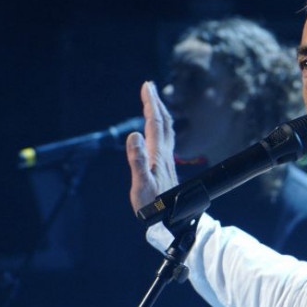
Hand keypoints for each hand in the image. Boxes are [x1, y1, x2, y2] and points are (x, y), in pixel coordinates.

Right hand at [126, 81, 178, 213]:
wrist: (172, 221)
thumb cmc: (155, 206)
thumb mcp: (141, 184)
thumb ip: (137, 160)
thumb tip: (133, 135)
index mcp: (157, 154)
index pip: (154, 122)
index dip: (150, 103)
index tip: (147, 86)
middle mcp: (164, 154)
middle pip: (163, 122)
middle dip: (156, 103)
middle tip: (149, 86)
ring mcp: (167, 160)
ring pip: (166, 131)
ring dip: (160, 114)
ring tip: (153, 103)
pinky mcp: (166, 167)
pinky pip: (165, 140)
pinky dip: (160, 128)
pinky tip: (156, 133)